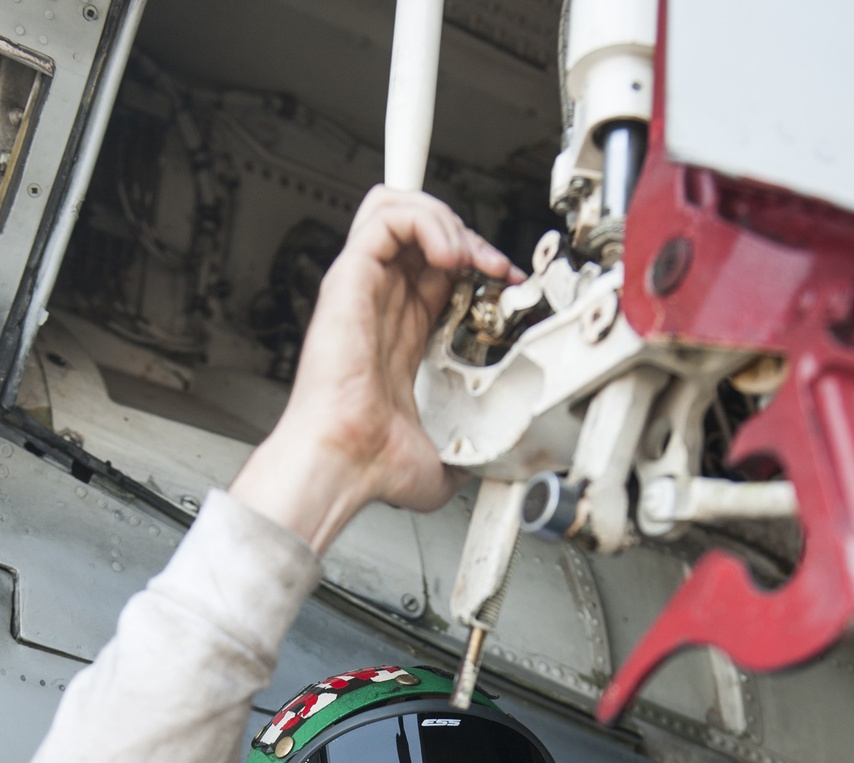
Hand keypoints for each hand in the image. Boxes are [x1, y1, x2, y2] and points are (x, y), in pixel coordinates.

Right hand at [230, 186, 521, 551]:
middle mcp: (379, 303)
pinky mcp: (350, 277)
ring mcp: (362, 286)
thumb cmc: (373, 462)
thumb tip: (491, 463)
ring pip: (399, 208)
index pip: (437, 268)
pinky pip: (386, 215)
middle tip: (495, 267)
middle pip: (421, 229)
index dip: (477, 263)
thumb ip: (470, 449)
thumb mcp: (444, 456)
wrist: (345, 462)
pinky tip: (450, 255)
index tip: (508, 284)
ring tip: (468, 256)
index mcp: (400, 332)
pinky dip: (426, 221)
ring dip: (446, 219)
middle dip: (468, 234)